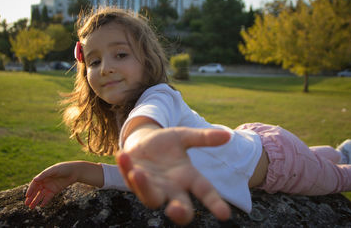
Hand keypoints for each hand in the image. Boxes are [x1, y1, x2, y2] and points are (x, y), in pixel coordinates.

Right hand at [25, 162, 79, 208]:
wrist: (74, 171)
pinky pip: (48, 197)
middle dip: (31, 197)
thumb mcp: (54, 170)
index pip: (34, 184)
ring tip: (31, 207)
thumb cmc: (63, 168)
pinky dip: (45, 201)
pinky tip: (42, 205)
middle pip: (36, 191)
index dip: (30, 190)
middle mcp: (45, 182)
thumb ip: (44, 175)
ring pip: (41, 195)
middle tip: (26, 204)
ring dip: (36, 201)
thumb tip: (34, 179)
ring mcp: (49, 187)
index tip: (27, 195)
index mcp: (43, 176)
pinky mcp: (55, 191)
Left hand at [116, 127, 230, 225]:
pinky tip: (122, 155)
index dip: (215, 203)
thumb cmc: (167, 144)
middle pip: (179, 208)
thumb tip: (227, 136)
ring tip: (138, 174)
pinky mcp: (132, 179)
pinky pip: (129, 176)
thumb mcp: (184, 137)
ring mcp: (152, 186)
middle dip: (179, 212)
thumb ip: (203, 138)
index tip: (225, 214)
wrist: (143, 141)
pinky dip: (125, 167)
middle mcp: (171, 188)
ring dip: (145, 188)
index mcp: (188, 178)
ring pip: (151, 198)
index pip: (205, 192)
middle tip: (176, 210)